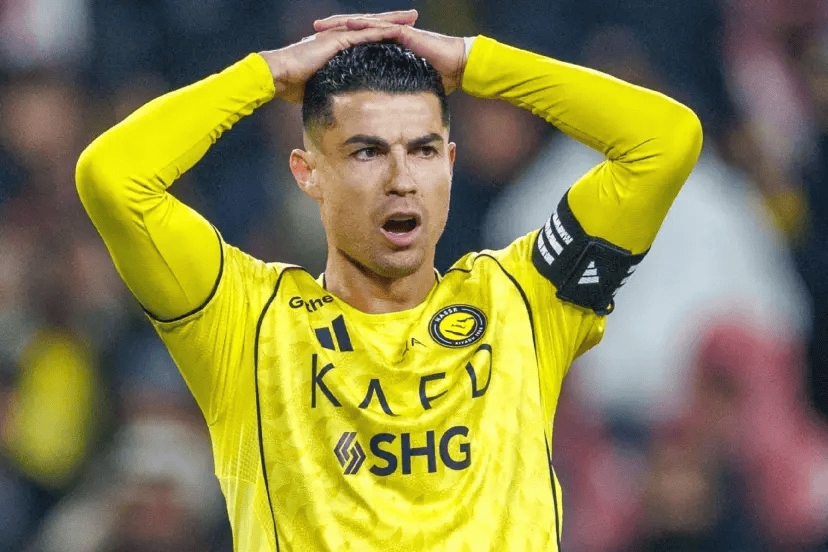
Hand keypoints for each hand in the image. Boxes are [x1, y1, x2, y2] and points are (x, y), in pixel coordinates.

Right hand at [260, 11, 416, 102]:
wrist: (277, 76)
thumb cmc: (293, 85)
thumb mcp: (319, 86)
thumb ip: (332, 88)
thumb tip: (340, 105)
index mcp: (336, 45)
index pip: (365, 36)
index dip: (383, 32)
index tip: (402, 32)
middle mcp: (338, 35)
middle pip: (372, 25)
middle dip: (394, 19)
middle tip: (414, 16)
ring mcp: (337, 36)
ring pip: (370, 25)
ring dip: (392, 21)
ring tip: (411, 17)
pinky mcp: (335, 40)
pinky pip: (362, 34)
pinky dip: (379, 32)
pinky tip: (396, 30)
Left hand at [314, 13, 466, 93]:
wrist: (458, 67)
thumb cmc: (439, 78)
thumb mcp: (409, 87)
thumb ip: (396, 94)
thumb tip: (386, 114)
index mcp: (387, 47)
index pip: (359, 42)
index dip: (339, 43)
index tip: (319, 47)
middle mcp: (389, 36)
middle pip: (356, 29)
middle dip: (334, 29)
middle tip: (313, 29)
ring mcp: (396, 32)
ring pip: (364, 24)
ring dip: (342, 24)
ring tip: (323, 26)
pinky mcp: (404, 33)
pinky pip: (380, 28)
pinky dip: (364, 26)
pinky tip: (348, 26)